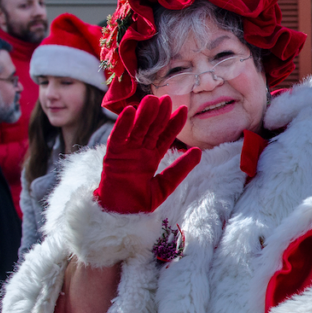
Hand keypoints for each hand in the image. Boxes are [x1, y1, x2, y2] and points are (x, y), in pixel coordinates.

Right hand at [94, 95, 201, 213]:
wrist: (122, 214)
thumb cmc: (141, 201)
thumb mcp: (167, 183)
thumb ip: (181, 168)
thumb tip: (199, 152)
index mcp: (152, 156)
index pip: (165, 136)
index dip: (173, 123)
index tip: (183, 109)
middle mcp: (139, 151)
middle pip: (151, 128)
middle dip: (159, 114)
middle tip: (168, 98)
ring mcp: (126, 152)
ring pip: (137, 129)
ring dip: (144, 114)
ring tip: (152, 99)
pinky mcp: (112, 156)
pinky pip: (118, 137)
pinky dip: (123, 125)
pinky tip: (130, 111)